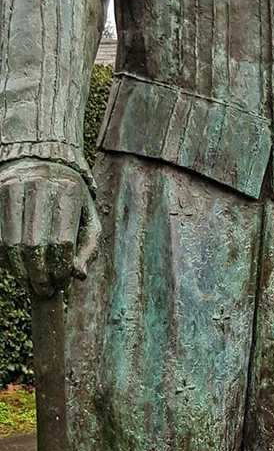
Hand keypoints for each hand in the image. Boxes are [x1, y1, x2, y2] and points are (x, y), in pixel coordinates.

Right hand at [0, 159, 100, 296]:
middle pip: (35, 245)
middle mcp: (39, 185)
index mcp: (68, 189)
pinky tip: (18, 268)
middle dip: (40, 274)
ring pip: (13, 243)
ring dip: (21, 271)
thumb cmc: (69, 196)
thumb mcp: (87, 216)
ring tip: (31, 284)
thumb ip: (88, 246)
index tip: (62, 283)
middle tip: (44, 290)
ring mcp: (14, 187)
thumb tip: (79, 276)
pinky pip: (0, 237)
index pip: (62, 241)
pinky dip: (7, 258)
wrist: (41, 160)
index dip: (61, 269)